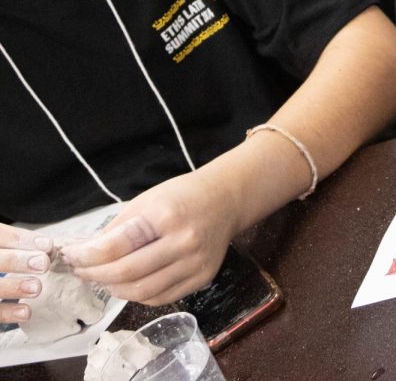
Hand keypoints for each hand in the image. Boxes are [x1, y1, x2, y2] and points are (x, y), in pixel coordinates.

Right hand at [0, 223, 52, 324]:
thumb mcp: (2, 248)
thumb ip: (15, 246)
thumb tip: (47, 248)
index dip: (20, 239)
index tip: (47, 244)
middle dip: (16, 261)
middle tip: (43, 264)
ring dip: (13, 288)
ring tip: (37, 288)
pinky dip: (6, 313)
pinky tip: (26, 312)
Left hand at [63, 171, 237, 304]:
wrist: (226, 200)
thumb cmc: (183, 195)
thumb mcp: (148, 199)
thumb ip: (119, 226)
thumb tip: (86, 251)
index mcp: (166, 215)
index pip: (117, 245)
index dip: (88, 255)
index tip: (72, 257)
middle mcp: (183, 241)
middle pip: (127, 272)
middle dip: (96, 275)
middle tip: (81, 271)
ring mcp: (194, 263)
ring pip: (142, 291)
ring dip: (114, 289)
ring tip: (102, 280)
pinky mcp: (202, 278)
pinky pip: (160, 297)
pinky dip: (138, 295)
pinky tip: (128, 285)